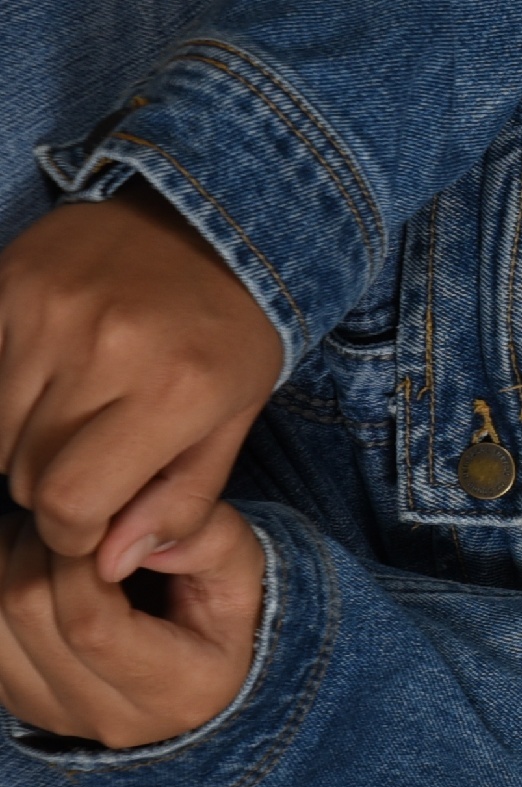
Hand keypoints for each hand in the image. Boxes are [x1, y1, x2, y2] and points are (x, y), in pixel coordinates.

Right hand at [0, 188, 286, 581]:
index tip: (92, 525)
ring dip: (24, 442)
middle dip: (56, 485)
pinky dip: (3, 394)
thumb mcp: (233, 421)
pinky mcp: (5, 284)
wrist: (209, 221)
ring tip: (76, 411)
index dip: (73, 534)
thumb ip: (178, 501)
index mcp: (174, 390)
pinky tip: (48, 377)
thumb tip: (110, 565)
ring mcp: (46, 312)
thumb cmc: (229, 334)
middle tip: (96, 454)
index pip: (70, 503)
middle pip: (26, 474)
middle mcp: (104, 349)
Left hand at [0, 502, 266, 748]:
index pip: (91, 625)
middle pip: (30, 614)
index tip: (97, 521)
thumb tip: (122, 543)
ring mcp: (52, 715)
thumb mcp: (238, 567)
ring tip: (47, 538)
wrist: (193, 668)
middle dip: (37, 545)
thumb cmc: (216, 610)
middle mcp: (109, 718)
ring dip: (7, 558)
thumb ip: (201, 540)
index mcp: (176, 691)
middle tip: (68, 515)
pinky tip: (30, 564)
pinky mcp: (15, 701)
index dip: (76, 558)